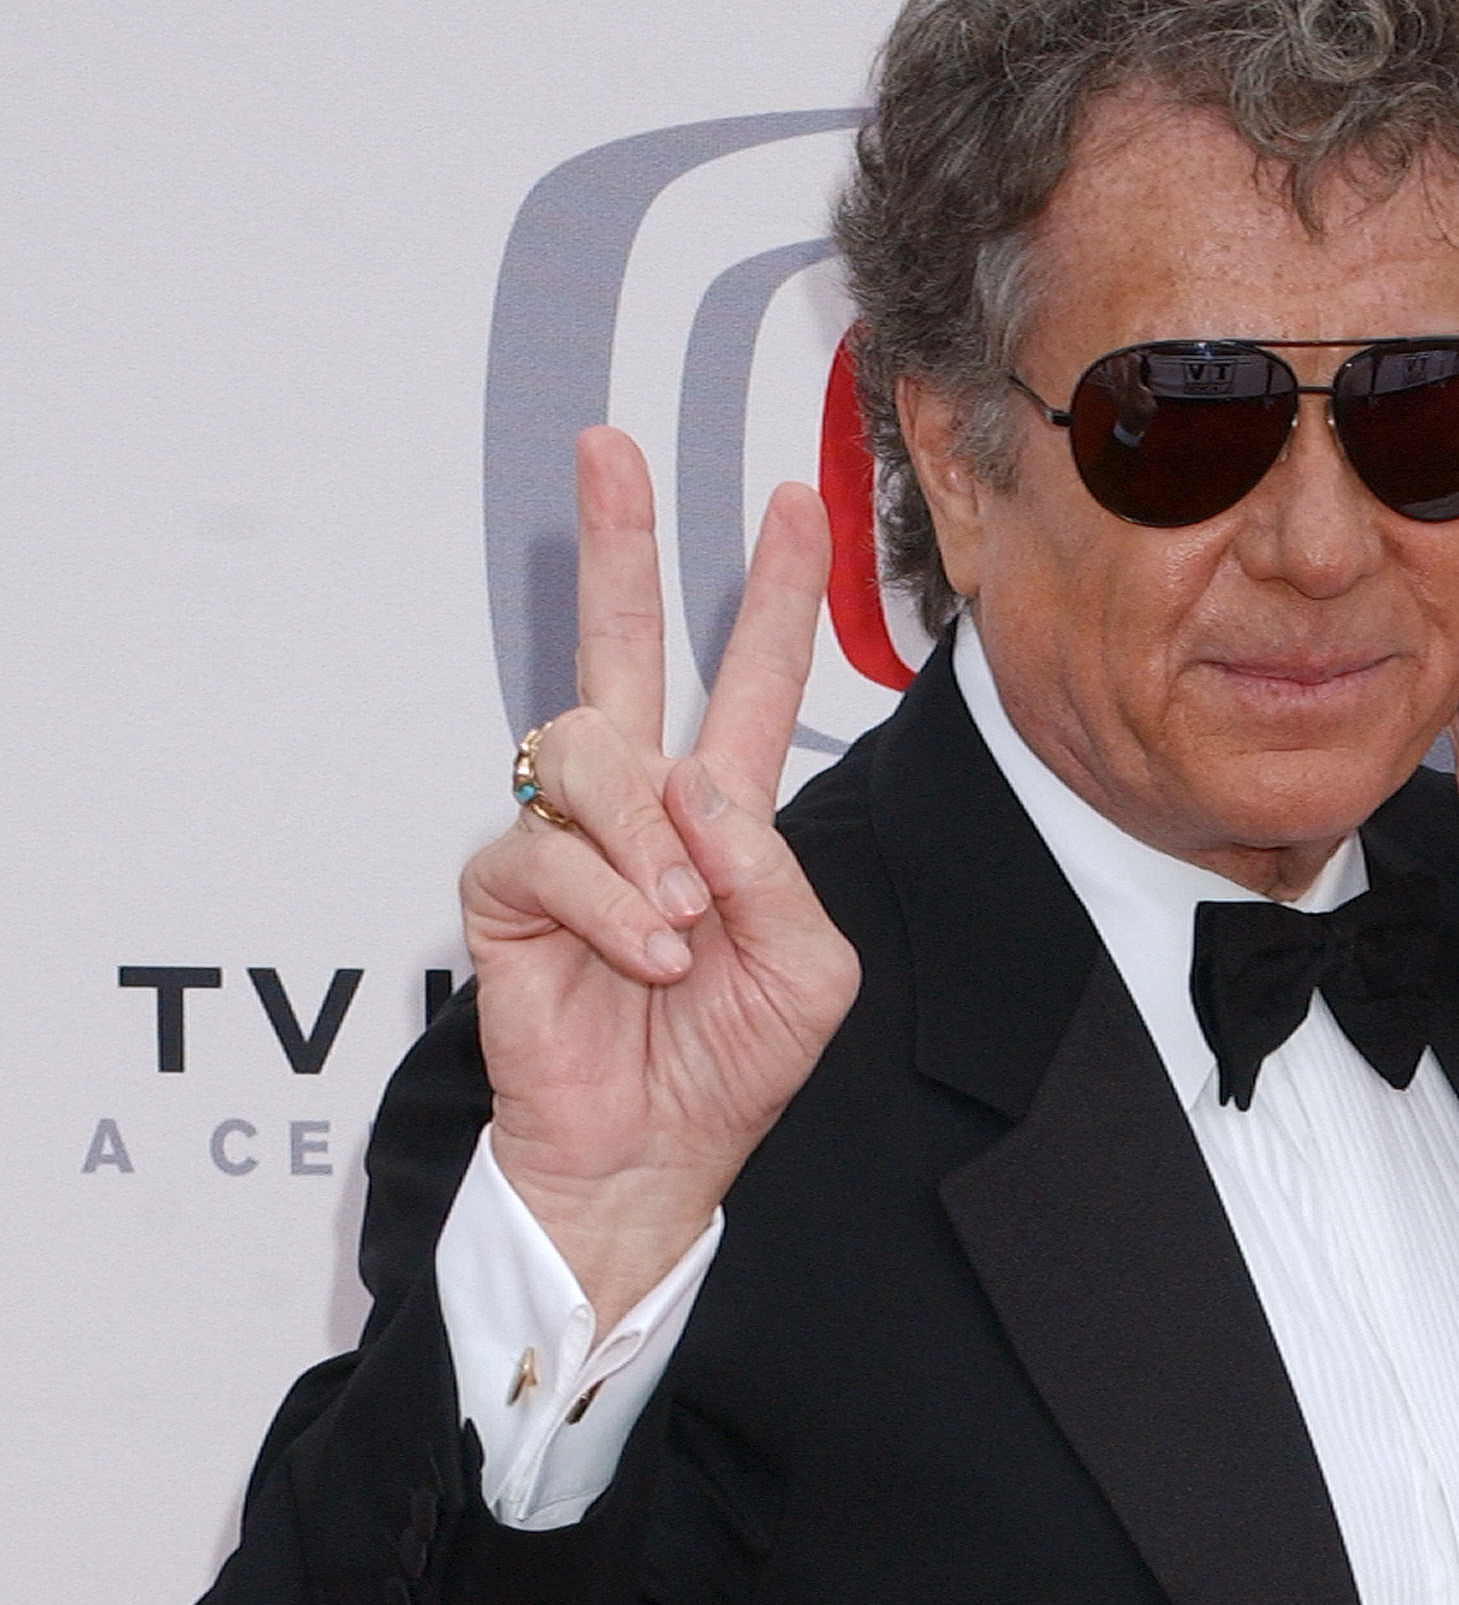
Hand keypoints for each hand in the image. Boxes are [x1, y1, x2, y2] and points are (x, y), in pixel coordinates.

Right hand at [460, 429, 861, 1324]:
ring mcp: (567, 840)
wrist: (653, 1157)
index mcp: (721, 815)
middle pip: (619, 648)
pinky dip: (613, 905)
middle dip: (621, 545)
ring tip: (682, 928)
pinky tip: (647, 954)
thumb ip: (774, 872)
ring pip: (590, 753)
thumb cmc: (729, 1064)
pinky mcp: (505, 889)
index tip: (795, 507)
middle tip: (609, 448)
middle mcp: (639, 808)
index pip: (747, 683)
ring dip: (648, 841)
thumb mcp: (807, 968)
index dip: (773, 597)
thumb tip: (692, 786)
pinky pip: (552, 852)